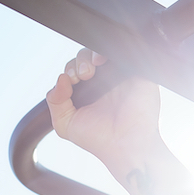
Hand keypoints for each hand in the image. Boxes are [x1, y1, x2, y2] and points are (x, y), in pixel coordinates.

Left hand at [45, 48, 160, 160]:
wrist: (125, 144)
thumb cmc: (98, 138)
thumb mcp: (65, 124)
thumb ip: (55, 101)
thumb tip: (60, 78)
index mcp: (88, 92)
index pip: (74, 69)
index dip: (70, 70)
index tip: (71, 80)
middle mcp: (104, 82)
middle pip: (87, 57)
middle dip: (79, 62)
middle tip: (82, 76)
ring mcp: (121, 75)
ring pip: (104, 51)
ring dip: (92, 54)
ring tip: (91, 69)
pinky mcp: (137, 71)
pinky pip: (125, 51)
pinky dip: (112, 50)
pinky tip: (104, 61)